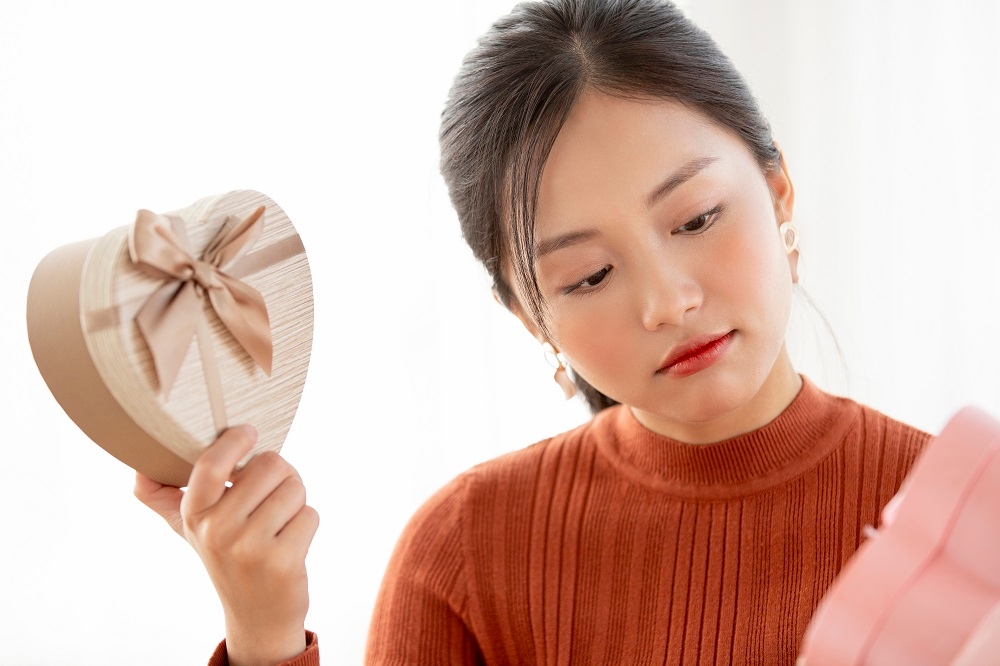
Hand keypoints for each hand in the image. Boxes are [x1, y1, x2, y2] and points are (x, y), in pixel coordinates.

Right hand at [135, 426, 318, 665]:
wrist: (256, 613)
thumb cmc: (227, 556)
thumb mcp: (189, 528)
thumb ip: (162, 497)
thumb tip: (139, 468)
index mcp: (194, 514)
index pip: (212, 464)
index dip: (235, 440)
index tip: (248, 433)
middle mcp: (218, 530)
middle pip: (271, 465)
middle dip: (281, 475)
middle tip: (271, 498)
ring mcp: (250, 547)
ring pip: (294, 487)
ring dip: (295, 501)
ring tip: (278, 523)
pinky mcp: (282, 561)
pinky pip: (310, 514)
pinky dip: (306, 523)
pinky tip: (289, 543)